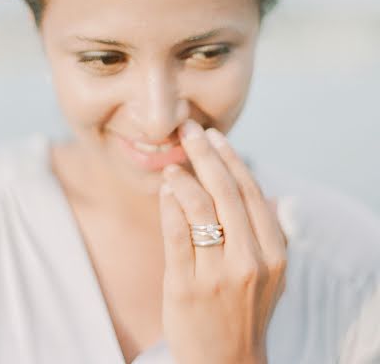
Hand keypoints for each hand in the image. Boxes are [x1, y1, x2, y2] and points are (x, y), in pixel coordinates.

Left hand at [158, 119, 287, 363]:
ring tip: (173, 163)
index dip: (231, 159)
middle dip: (205, 154)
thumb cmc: (244, 309)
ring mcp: (218, 275)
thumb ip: (263, 230)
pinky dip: (169, 204)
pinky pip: (175, 233)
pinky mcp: (186, 287)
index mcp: (274, 252)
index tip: (215, 135)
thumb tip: (252, 185)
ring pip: (199, 207)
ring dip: (184, 177)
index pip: (251, 192)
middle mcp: (250, 261)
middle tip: (190, 130)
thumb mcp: (269, 272)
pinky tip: (165, 190)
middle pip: (226, 192)